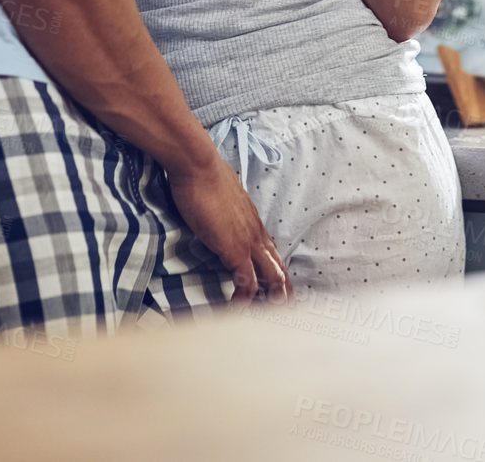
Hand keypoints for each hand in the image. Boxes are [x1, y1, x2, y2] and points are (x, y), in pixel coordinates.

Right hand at [167, 156, 290, 301]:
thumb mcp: (220, 196)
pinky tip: (238, 310)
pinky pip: (246, 283)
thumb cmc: (204, 176)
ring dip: (272, 300)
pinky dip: (244, 300)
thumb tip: (218, 208)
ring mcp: (248, 241)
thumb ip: (224, 208)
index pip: (272, 251)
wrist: (198, 166)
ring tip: (270, 319)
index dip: (276, 271)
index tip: (277, 288)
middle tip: (286, 311)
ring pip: (272, 277)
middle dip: (284, 291)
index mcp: (253, 221)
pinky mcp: (235, 249)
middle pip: (279, 267)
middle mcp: (256, 232)